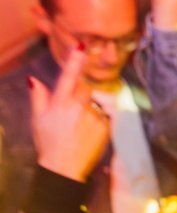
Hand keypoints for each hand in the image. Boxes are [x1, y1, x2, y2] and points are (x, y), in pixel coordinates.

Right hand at [30, 48, 109, 180]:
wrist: (64, 166)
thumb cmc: (48, 142)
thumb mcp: (38, 119)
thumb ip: (39, 97)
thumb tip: (35, 80)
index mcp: (59, 103)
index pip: (68, 77)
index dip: (75, 61)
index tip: (82, 46)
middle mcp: (77, 107)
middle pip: (85, 88)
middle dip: (80, 94)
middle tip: (71, 111)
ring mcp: (93, 116)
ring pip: (94, 103)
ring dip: (88, 109)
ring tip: (78, 127)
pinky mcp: (105, 125)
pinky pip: (103, 115)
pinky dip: (97, 120)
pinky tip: (87, 133)